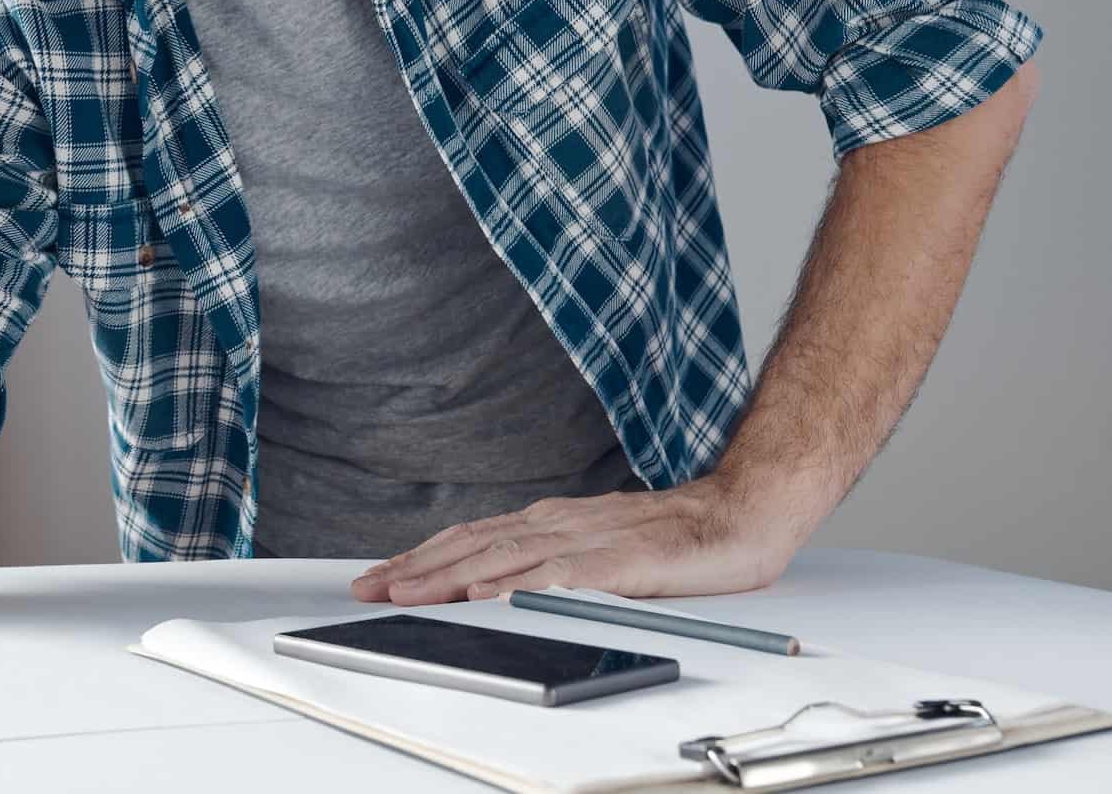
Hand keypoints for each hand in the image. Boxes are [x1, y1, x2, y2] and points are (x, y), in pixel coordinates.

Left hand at [347, 474, 805, 605]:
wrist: (741, 513)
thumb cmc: (676, 537)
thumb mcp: (599, 549)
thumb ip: (553, 563)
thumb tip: (498, 588)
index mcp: (553, 522)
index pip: (473, 537)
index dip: (423, 557)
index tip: (381, 575)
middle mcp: (561, 523)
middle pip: (475, 544)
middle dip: (417, 568)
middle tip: (370, 587)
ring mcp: (590, 540)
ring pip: (506, 556)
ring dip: (451, 576)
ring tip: (409, 593)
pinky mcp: (622, 562)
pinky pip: (565, 575)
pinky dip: (523, 585)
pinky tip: (493, 597)